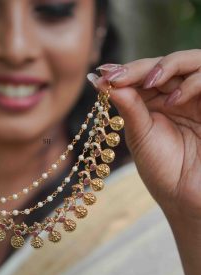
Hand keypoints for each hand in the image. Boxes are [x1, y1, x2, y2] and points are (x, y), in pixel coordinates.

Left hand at [89, 50, 200, 220]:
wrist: (186, 195)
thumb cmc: (162, 169)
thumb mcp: (140, 136)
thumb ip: (128, 107)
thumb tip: (100, 80)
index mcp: (157, 103)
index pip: (144, 75)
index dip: (125, 71)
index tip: (102, 75)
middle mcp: (178, 96)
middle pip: (165, 64)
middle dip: (140, 67)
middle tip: (118, 76)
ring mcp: (198, 98)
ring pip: (191, 62)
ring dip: (169, 66)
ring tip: (149, 83)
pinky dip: (192, 83)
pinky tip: (173, 100)